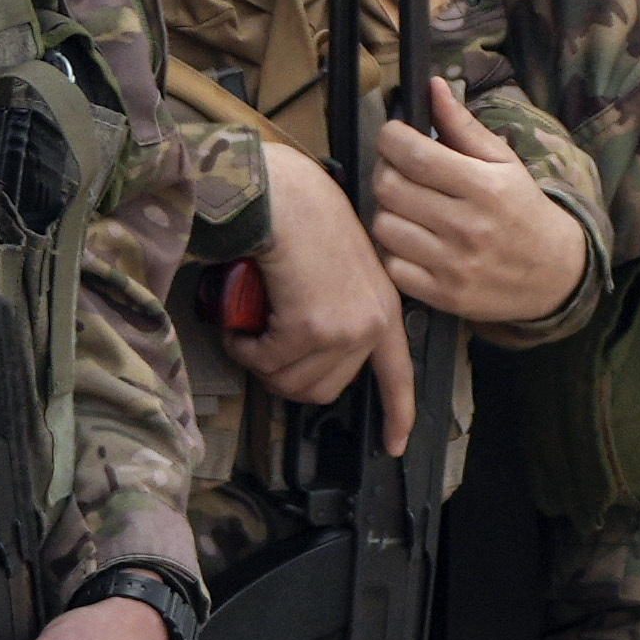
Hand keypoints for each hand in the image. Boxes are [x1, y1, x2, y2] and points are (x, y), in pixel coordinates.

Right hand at [221, 142, 414, 447]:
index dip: (398, 414)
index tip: (395, 444)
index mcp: (384, 307)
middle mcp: (373, 322)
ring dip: (260, 363)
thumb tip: (303, 348)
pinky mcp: (312, 328)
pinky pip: (268, 362)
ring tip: (249, 331)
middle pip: (325, 390)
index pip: (399, 375)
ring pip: (292, 381)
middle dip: (284, 378)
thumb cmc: (303, 217)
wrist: (285, 195)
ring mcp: (345, 328)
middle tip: (262, 350)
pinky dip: (244, 349)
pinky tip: (239, 326)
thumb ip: (339, 306)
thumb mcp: (341, 266)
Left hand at [372, 81, 594, 328]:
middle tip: (399, 172)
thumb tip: (432, 86)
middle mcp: (469, 226)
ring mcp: (455, 264)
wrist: (557, 274)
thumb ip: (463, 126)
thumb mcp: (504, 163)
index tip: (394, 136)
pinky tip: (413, 242)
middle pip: (389, 188)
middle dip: (386, 172)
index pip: (412, 154)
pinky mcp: (444, 295)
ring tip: (408, 209)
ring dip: (389, 213)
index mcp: (485, 187)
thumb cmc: (523, 210)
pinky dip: (394, 252)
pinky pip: (392, 266)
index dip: (390, 138)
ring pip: (384, 227)